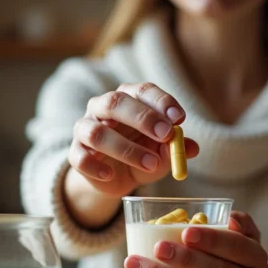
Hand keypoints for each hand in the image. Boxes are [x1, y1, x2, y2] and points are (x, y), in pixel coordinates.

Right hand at [69, 83, 199, 196]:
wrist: (115, 177)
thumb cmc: (143, 154)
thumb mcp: (163, 152)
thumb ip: (175, 148)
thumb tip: (192, 148)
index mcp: (129, 98)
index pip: (143, 90)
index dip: (161, 101)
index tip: (179, 117)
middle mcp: (103, 107)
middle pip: (116, 103)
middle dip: (143, 118)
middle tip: (165, 135)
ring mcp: (85, 128)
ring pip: (97, 132)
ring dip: (126, 149)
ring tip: (151, 164)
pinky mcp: (75, 153)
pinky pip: (80, 158)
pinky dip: (95, 167)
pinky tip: (110, 175)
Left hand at [124, 212, 267, 267]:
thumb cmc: (239, 257)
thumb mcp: (248, 237)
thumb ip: (240, 223)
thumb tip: (229, 218)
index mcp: (257, 257)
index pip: (236, 247)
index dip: (212, 240)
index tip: (186, 231)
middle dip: (184, 259)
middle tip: (157, 247)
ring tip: (136, 263)